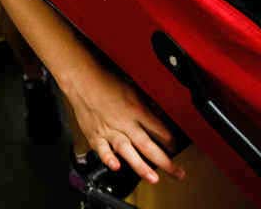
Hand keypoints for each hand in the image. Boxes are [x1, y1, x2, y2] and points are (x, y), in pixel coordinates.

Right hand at [62, 60, 185, 184]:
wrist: (83, 80)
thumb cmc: (107, 81)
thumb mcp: (133, 88)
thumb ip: (145, 104)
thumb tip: (158, 115)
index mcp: (136, 110)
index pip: (159, 129)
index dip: (170, 140)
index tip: (176, 149)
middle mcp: (125, 122)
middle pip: (148, 144)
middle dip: (164, 161)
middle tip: (177, 173)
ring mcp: (110, 131)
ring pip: (128, 151)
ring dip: (141, 166)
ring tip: (154, 179)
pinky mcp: (95, 136)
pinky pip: (102, 150)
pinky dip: (109, 159)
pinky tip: (116, 167)